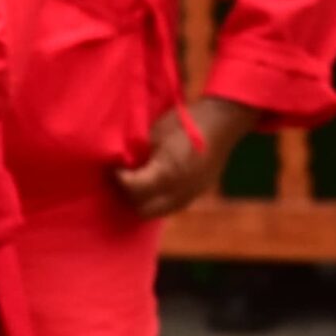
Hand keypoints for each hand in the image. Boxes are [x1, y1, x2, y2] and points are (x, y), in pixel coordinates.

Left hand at [113, 96, 259, 218]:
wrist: (219, 123)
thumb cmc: (182, 124)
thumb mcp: (154, 136)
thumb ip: (138, 156)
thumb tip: (121, 166)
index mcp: (167, 173)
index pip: (133, 189)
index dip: (120, 179)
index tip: (116, 169)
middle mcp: (179, 191)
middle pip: (142, 209)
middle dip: (128, 194)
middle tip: (122, 178)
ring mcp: (189, 196)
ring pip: (155, 212)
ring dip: (142, 200)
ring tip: (135, 182)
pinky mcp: (195, 195)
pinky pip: (168, 207)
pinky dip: (156, 201)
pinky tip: (151, 186)